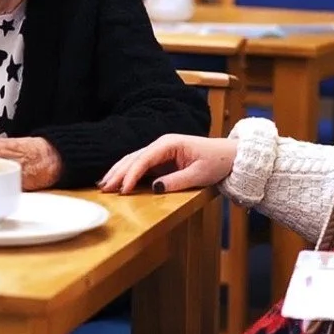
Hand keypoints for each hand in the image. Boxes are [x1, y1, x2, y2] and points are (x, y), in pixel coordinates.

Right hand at [97, 134, 237, 194]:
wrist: (230, 155)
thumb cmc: (216, 162)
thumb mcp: (199, 174)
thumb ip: (176, 181)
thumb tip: (155, 188)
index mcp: (169, 144)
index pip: (144, 158)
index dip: (131, 175)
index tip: (122, 190)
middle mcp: (161, 144)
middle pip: (134, 158)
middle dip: (118, 173)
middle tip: (104, 188)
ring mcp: (161, 151)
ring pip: (134, 160)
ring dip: (119, 172)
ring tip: (103, 185)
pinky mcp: (162, 159)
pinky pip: (141, 165)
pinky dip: (128, 172)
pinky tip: (118, 181)